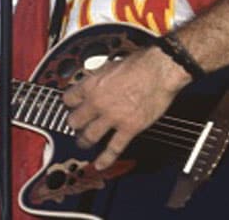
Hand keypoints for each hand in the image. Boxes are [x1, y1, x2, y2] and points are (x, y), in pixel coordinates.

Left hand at [62, 46, 189, 169]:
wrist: (159, 70)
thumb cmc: (141, 63)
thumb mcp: (111, 64)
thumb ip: (100, 77)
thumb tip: (96, 80)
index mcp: (92, 84)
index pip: (69, 98)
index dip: (69, 103)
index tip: (71, 105)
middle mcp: (98, 102)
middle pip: (75, 120)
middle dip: (73, 124)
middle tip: (74, 126)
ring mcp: (112, 117)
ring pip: (89, 135)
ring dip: (84, 141)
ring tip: (83, 143)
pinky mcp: (129, 128)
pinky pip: (114, 147)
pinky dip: (105, 158)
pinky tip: (100, 164)